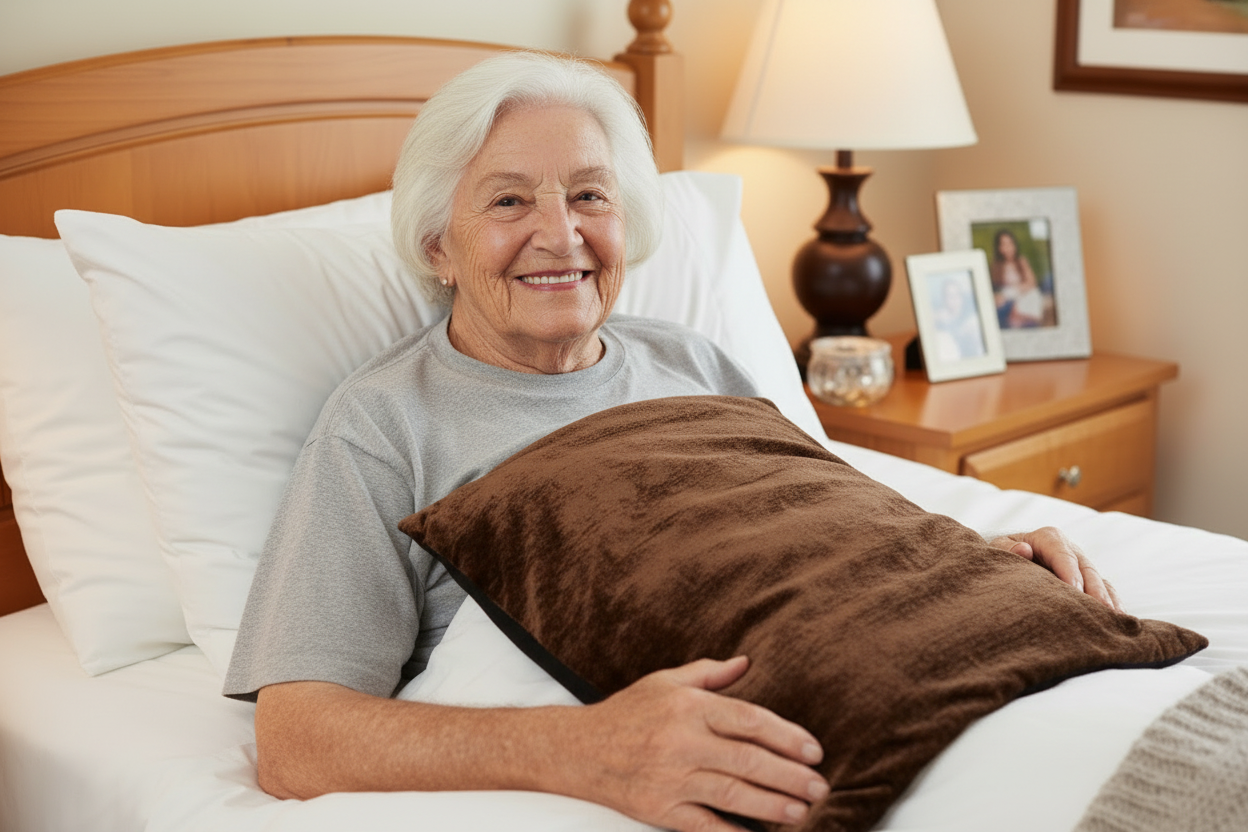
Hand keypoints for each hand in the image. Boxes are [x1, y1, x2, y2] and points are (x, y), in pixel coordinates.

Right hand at [572, 656, 827, 831]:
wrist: (578, 749)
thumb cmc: (626, 713)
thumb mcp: (666, 682)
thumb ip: (710, 674)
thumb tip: (747, 661)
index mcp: (689, 707)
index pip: (749, 720)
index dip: (787, 736)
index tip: (814, 750)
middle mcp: (683, 742)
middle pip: (748, 760)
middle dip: (790, 775)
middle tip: (820, 785)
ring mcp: (672, 778)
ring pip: (733, 793)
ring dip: (773, 805)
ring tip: (803, 811)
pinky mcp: (661, 809)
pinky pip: (704, 825)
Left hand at [988, 526, 1119, 610]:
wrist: (1012, 559)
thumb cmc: (1004, 555)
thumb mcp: (998, 548)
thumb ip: (1007, 549)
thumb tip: (1024, 550)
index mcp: (1048, 537)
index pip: (1061, 553)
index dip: (1068, 571)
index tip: (1072, 590)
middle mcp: (1070, 549)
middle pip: (1085, 567)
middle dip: (1093, 588)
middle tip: (1100, 609)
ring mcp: (1081, 564)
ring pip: (1099, 580)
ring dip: (1107, 598)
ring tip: (1114, 618)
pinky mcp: (1088, 580)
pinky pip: (1105, 589)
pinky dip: (1113, 602)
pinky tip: (1118, 619)